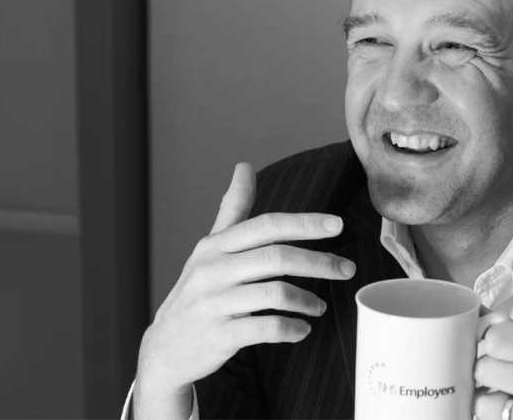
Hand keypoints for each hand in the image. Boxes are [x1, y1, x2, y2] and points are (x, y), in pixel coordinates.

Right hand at [133, 163, 355, 417]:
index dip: (304, 223)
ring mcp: (214, 304)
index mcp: (215, 245)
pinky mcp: (219, 336)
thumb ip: (232, 209)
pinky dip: (291, 328)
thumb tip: (245, 166)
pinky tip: (302, 328)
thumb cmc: (196, 292)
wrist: (166, 347)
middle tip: (346, 269)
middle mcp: (213, 270)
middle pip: (276, 258)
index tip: (337, 225)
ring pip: (275, 294)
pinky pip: (266, 329)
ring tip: (320, 306)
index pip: (266, 226)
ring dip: (307, 300)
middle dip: (319, 262)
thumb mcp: (209, 248)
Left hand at [473, 321, 512, 418]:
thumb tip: (486, 330)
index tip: (493, 340)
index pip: (496, 339)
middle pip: (484, 369)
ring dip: (487, 397)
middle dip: (487, 366)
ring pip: (483, 405)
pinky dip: (499, 415)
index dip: (490, 338)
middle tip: (499, 367)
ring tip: (504, 393)